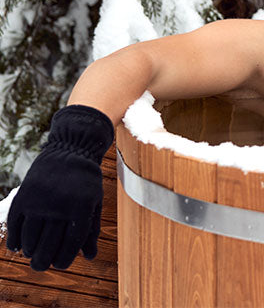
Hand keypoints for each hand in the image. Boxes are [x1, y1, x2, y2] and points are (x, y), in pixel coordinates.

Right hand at [5, 105, 113, 270]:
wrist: (70, 150)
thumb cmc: (85, 180)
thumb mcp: (95, 201)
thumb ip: (91, 229)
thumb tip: (90, 256)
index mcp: (81, 208)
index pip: (71, 243)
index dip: (64, 259)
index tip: (60, 264)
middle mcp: (60, 206)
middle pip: (48, 246)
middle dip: (44, 262)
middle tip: (42, 266)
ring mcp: (40, 201)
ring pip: (31, 239)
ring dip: (31, 252)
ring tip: (33, 255)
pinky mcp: (24, 196)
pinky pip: (16, 225)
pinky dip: (15, 240)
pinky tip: (19, 247)